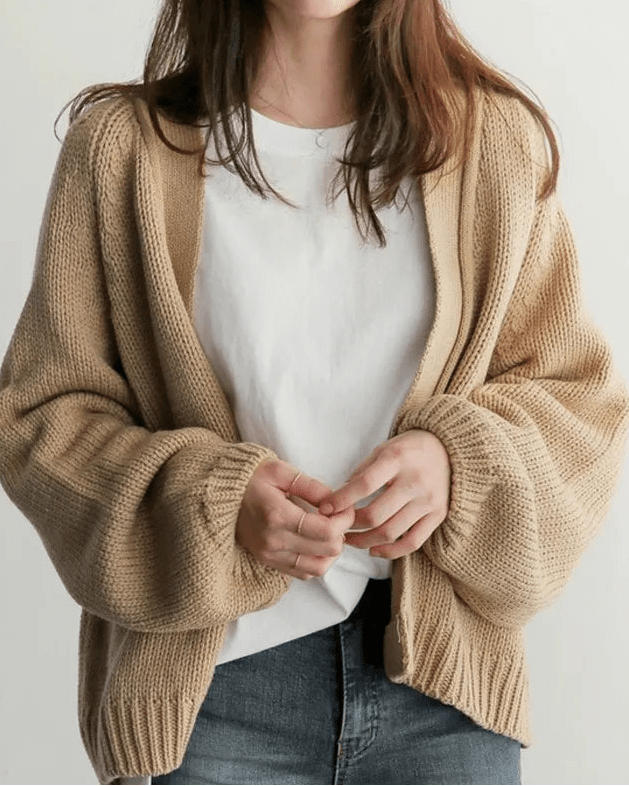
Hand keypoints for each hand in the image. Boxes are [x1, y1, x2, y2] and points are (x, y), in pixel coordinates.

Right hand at [236, 458, 354, 579]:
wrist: (219, 494)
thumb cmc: (250, 478)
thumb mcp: (280, 471)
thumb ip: (311, 486)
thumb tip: (336, 501)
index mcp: (277, 516)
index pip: (327, 531)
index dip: (344, 520)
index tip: (343, 507)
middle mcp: (273, 541)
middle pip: (327, 551)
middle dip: (341, 533)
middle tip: (337, 516)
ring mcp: (269, 555)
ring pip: (318, 568)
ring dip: (330, 551)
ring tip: (327, 530)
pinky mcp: (267, 562)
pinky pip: (302, 573)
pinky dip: (316, 560)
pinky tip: (314, 541)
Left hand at [318, 430, 450, 559]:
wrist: (449, 450)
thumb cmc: (409, 449)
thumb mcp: (384, 449)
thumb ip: (362, 472)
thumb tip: (338, 498)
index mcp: (397, 459)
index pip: (364, 485)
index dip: (342, 499)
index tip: (325, 509)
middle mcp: (414, 481)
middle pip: (376, 515)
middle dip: (350, 526)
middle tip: (337, 528)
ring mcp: (428, 500)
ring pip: (391, 532)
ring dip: (365, 541)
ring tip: (351, 540)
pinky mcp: (438, 515)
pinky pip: (412, 542)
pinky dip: (390, 552)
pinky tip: (374, 550)